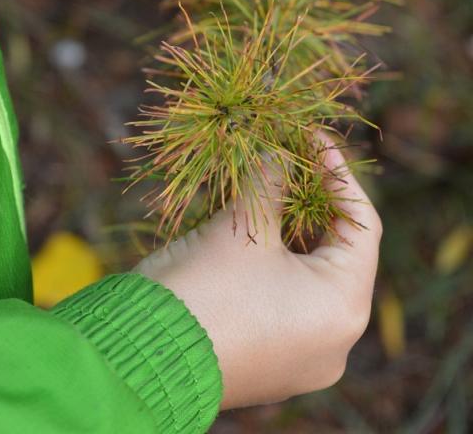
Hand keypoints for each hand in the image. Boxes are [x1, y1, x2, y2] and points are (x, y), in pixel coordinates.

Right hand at [135, 136, 381, 409]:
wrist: (140, 354)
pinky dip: (272, 264)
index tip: (313, 139)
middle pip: (334, 252)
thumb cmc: (204, 288)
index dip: (337, 176)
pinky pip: (285, 300)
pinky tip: (250, 233)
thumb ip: (271, 180)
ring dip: (288, 232)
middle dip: (310, 203)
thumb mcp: (243, 226)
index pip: (360, 226)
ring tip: (266, 191)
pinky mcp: (272, 360)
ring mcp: (302, 355)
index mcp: (343, 307)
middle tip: (289, 161)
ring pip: (306, 277)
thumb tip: (278, 154)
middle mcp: (334, 339)